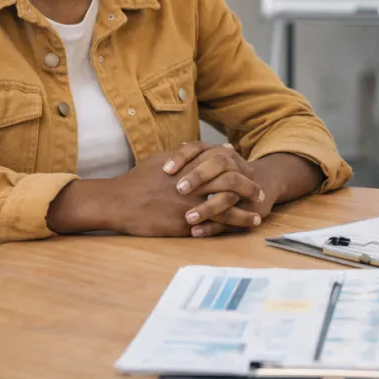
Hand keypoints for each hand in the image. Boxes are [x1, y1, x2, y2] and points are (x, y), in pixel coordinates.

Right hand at [47, 142, 262, 237]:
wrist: (119, 202)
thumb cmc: (139, 179)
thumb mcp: (164, 160)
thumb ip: (187, 154)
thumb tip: (206, 148)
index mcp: (188, 165)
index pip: (221, 163)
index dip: (237, 167)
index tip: (248, 170)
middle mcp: (191, 183)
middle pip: (229, 182)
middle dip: (248, 188)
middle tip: (260, 194)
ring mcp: (188, 203)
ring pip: (225, 206)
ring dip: (244, 212)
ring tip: (257, 218)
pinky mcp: (183, 222)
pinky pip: (212, 225)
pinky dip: (228, 227)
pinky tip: (237, 231)